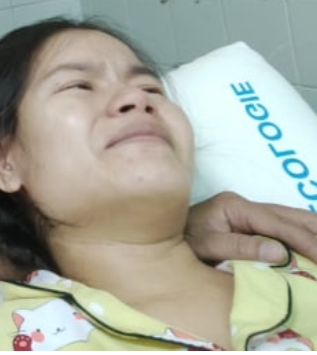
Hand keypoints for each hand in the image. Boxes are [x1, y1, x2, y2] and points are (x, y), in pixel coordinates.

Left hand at [185, 191, 316, 263]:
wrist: (159, 235)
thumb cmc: (181, 239)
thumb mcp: (208, 245)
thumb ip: (242, 248)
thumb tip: (280, 253)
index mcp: (236, 206)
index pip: (279, 224)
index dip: (306, 241)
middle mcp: (246, 205)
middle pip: (293, 216)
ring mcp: (249, 212)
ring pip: (293, 219)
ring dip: (314, 233)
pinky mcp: (251, 223)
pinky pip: (286, 227)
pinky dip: (303, 236)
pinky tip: (314, 244)